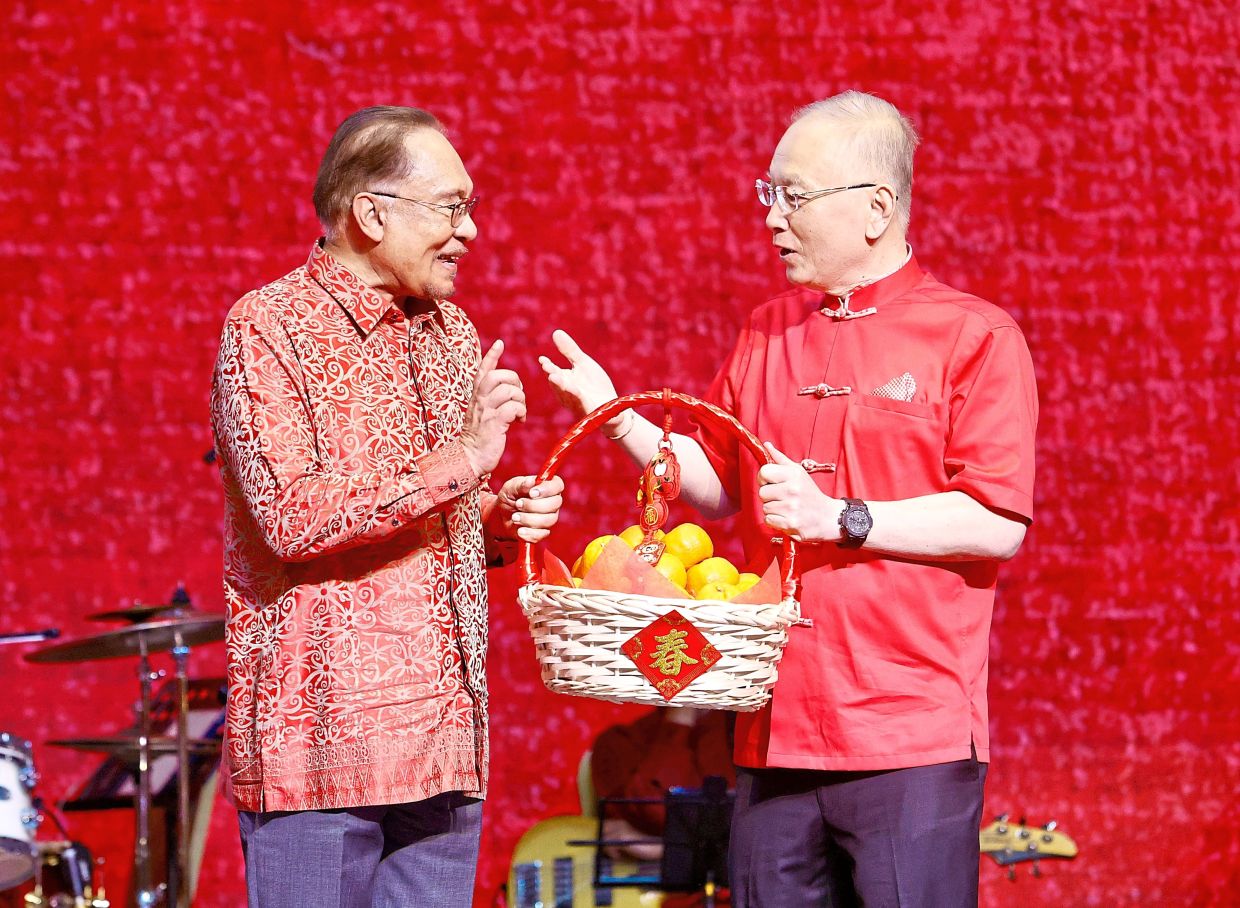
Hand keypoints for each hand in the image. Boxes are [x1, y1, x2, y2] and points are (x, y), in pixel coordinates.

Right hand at [460, 339, 525, 476]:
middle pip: (498, 376)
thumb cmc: (480, 438)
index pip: (482, 370)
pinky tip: (519, 421)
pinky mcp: (494, 423)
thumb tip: (507, 391)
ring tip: (520, 412)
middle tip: (518, 396)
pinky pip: (513, 407)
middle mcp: (479, 400)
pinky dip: (521, 412)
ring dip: (520, 399)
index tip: (500, 343)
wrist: (470, 458)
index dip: (492, 356)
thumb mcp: (482, 414)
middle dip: (514, 381)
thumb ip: (490, 401)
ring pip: (508, 390)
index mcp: (476, 397)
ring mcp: (486, 411)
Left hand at [492, 475, 564, 542]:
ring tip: (515, 517)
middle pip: (555, 504)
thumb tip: (531, 482)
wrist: (501, 516)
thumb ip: (521, 484)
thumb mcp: (511, 487)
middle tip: (518, 504)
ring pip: (548, 520)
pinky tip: (520, 530)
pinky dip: (529, 533)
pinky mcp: (543, 532)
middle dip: (533, 505)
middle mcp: (552, 502)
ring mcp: (549, 518)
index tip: (531, 493)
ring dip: (528, 519)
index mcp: (547, 487)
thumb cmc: (510, 497)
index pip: (557, 485)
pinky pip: (541, 534)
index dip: (547, 489)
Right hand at [538, 330, 624, 433]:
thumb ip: (569, 351)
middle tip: (547, 367)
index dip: (548, 366)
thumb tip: (556, 332)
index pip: (553, 372)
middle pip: (557, 383)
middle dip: (552, 375)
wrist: (611, 407)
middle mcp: (566, 393)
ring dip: (561, 386)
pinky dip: (576, 396)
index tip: (543, 359)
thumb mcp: (583, 363)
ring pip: (566, 394)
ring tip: (554, 377)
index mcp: (564, 380)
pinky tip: (574, 389)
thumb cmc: (595, 385)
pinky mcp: (587, 410)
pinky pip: (581, 402)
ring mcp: (576, 402)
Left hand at [757, 442, 839, 542]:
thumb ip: (780, 459)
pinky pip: (768, 520)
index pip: (764, 472)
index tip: (771, 483)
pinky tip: (786, 517)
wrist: (827, 517)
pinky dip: (775, 521)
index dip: (764, 479)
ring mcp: (791, 507)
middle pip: (762, 492)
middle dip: (769, 496)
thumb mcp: (798, 472)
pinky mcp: (790, 522)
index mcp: (794, 474)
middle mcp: (793, 489)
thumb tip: (766, 445)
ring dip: (773, 510)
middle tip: (782, 498)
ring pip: (765, 508)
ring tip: (787, 508)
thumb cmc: (810, 494)